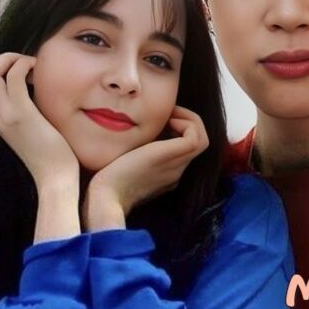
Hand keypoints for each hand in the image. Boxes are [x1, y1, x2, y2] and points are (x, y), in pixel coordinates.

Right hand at [0, 52, 79, 190]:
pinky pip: (14, 78)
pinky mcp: (22, 116)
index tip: (26, 69)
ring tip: (33, 64)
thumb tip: (40, 93)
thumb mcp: (36, 128)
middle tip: (27, 62)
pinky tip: (39, 70)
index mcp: (0, 119)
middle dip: (3, 58)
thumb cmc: (54, 154)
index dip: (1, 67)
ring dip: (12, 59)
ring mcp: (7, 116)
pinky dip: (24, 64)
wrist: (56, 179)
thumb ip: (31, 112)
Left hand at [82, 106, 208, 230]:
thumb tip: (139, 126)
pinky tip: (166, 120)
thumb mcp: (128, 159)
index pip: (187, 147)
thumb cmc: (108, 178)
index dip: (180, 128)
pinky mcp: (171, 157)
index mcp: (168, 173)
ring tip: (170, 114)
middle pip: (200, 142)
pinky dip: (185, 123)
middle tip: (168, 112)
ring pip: (203, 139)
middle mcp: (177, 170)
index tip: (161, 119)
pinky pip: (195, 137)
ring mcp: (177, 166)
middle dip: (187, 121)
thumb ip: (138, 149)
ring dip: (190, 120)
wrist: (106, 196)